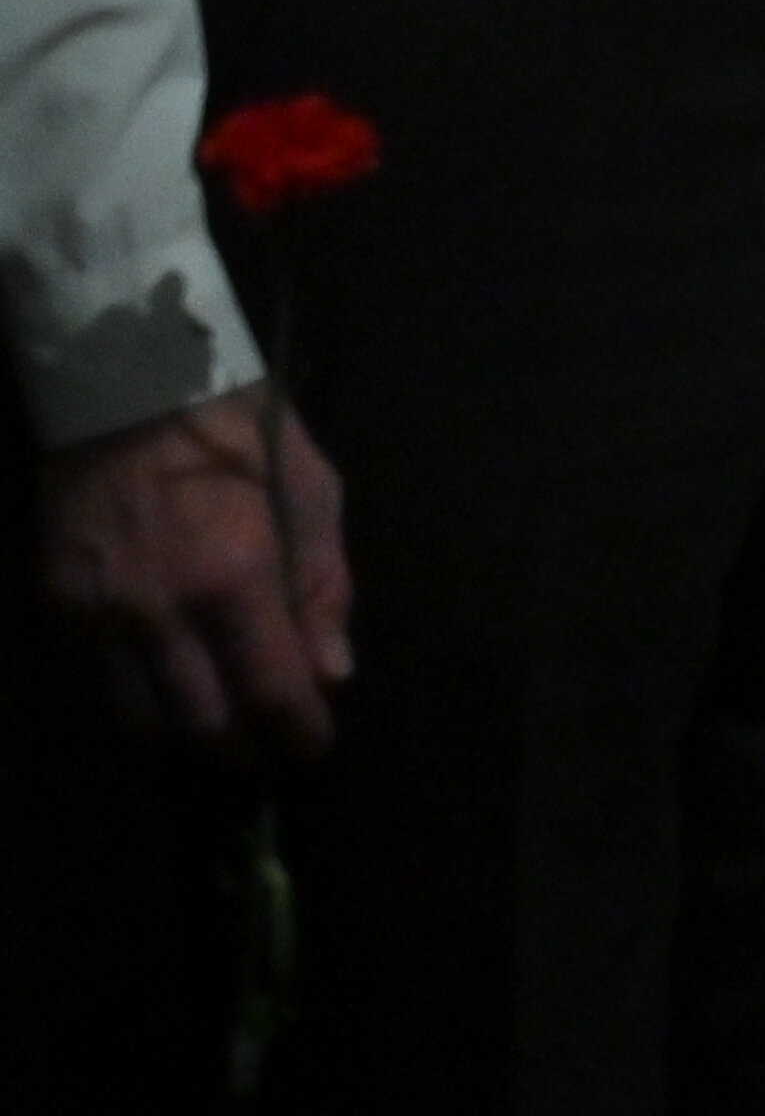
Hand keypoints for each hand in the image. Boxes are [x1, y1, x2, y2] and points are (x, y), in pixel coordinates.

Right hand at [37, 390, 347, 760]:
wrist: (127, 386)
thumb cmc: (239, 432)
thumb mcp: (312, 491)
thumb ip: (323, 586)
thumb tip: (330, 673)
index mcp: (235, 576)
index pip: (270, 690)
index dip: (297, 733)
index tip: (313, 746)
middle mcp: (161, 610)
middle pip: (202, 726)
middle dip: (243, 752)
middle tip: (270, 753)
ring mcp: (101, 614)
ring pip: (141, 720)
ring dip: (187, 737)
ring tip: (223, 732)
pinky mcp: (60, 608)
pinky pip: (102, 682)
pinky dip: (141, 700)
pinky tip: (171, 688)